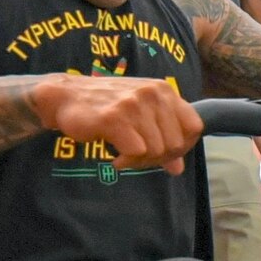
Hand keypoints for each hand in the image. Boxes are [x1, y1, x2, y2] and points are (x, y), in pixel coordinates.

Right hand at [33, 74, 202, 173]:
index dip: (183, 147)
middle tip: (139, 158)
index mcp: (164, 91)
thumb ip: (163, 138)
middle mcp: (153, 94)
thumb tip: (178, 169)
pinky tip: (116, 158)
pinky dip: (127, 161)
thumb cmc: (107, 106)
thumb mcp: (141, 115)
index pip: (194, 127)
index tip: (164, 154)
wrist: (66, 96)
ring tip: (125, 156)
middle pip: (175, 144)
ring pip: (156, 151)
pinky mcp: (114, 118)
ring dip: (140, 161)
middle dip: (159, 158)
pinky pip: (136, 152)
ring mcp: (134, 105)